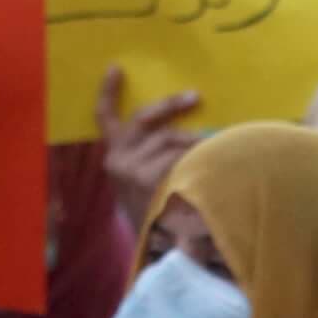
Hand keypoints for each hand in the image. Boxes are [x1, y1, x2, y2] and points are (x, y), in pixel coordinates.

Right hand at [96, 64, 201, 218]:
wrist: (162, 249)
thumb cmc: (156, 212)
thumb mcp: (142, 181)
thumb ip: (150, 153)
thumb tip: (188, 125)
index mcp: (114, 157)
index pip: (105, 118)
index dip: (108, 92)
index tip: (116, 68)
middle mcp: (118, 160)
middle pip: (146, 118)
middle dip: (170, 105)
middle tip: (195, 97)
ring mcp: (134, 170)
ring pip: (173, 139)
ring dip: (195, 144)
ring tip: (212, 154)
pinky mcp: (153, 178)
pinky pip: (185, 157)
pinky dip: (201, 160)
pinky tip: (212, 169)